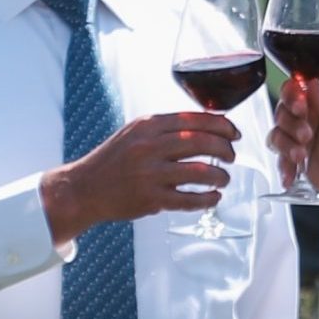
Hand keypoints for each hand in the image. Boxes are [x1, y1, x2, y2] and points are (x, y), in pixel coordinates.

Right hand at [40, 111, 238, 243]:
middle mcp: (150, 146)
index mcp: (149, 125)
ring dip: (220, 175)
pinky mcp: (151, 199)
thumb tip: (209, 124)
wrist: (84, 188)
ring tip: (224, 178)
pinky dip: (208, 198)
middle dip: (225, 148)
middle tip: (232, 155)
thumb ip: (167, 127)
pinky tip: (213, 197)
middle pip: (202, 142)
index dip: (222, 125)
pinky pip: (190, 199)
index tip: (234, 132)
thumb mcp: (136, 132)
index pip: (195, 119)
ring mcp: (150, 173)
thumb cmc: (115, 159)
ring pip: (200, 171)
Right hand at [268, 76, 318, 211]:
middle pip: (282, 113)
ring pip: (277, 136)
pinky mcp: (296, 160)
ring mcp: (299, 139)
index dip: (292, 96)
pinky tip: (291, 175)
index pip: (295, 90)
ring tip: (301, 155)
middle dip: (291, 123)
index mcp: (318, 101)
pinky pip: (280, 160)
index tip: (300, 106)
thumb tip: (313, 84)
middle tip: (307, 134)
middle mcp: (305, 117)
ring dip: (285, 145)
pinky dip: (283, 167)